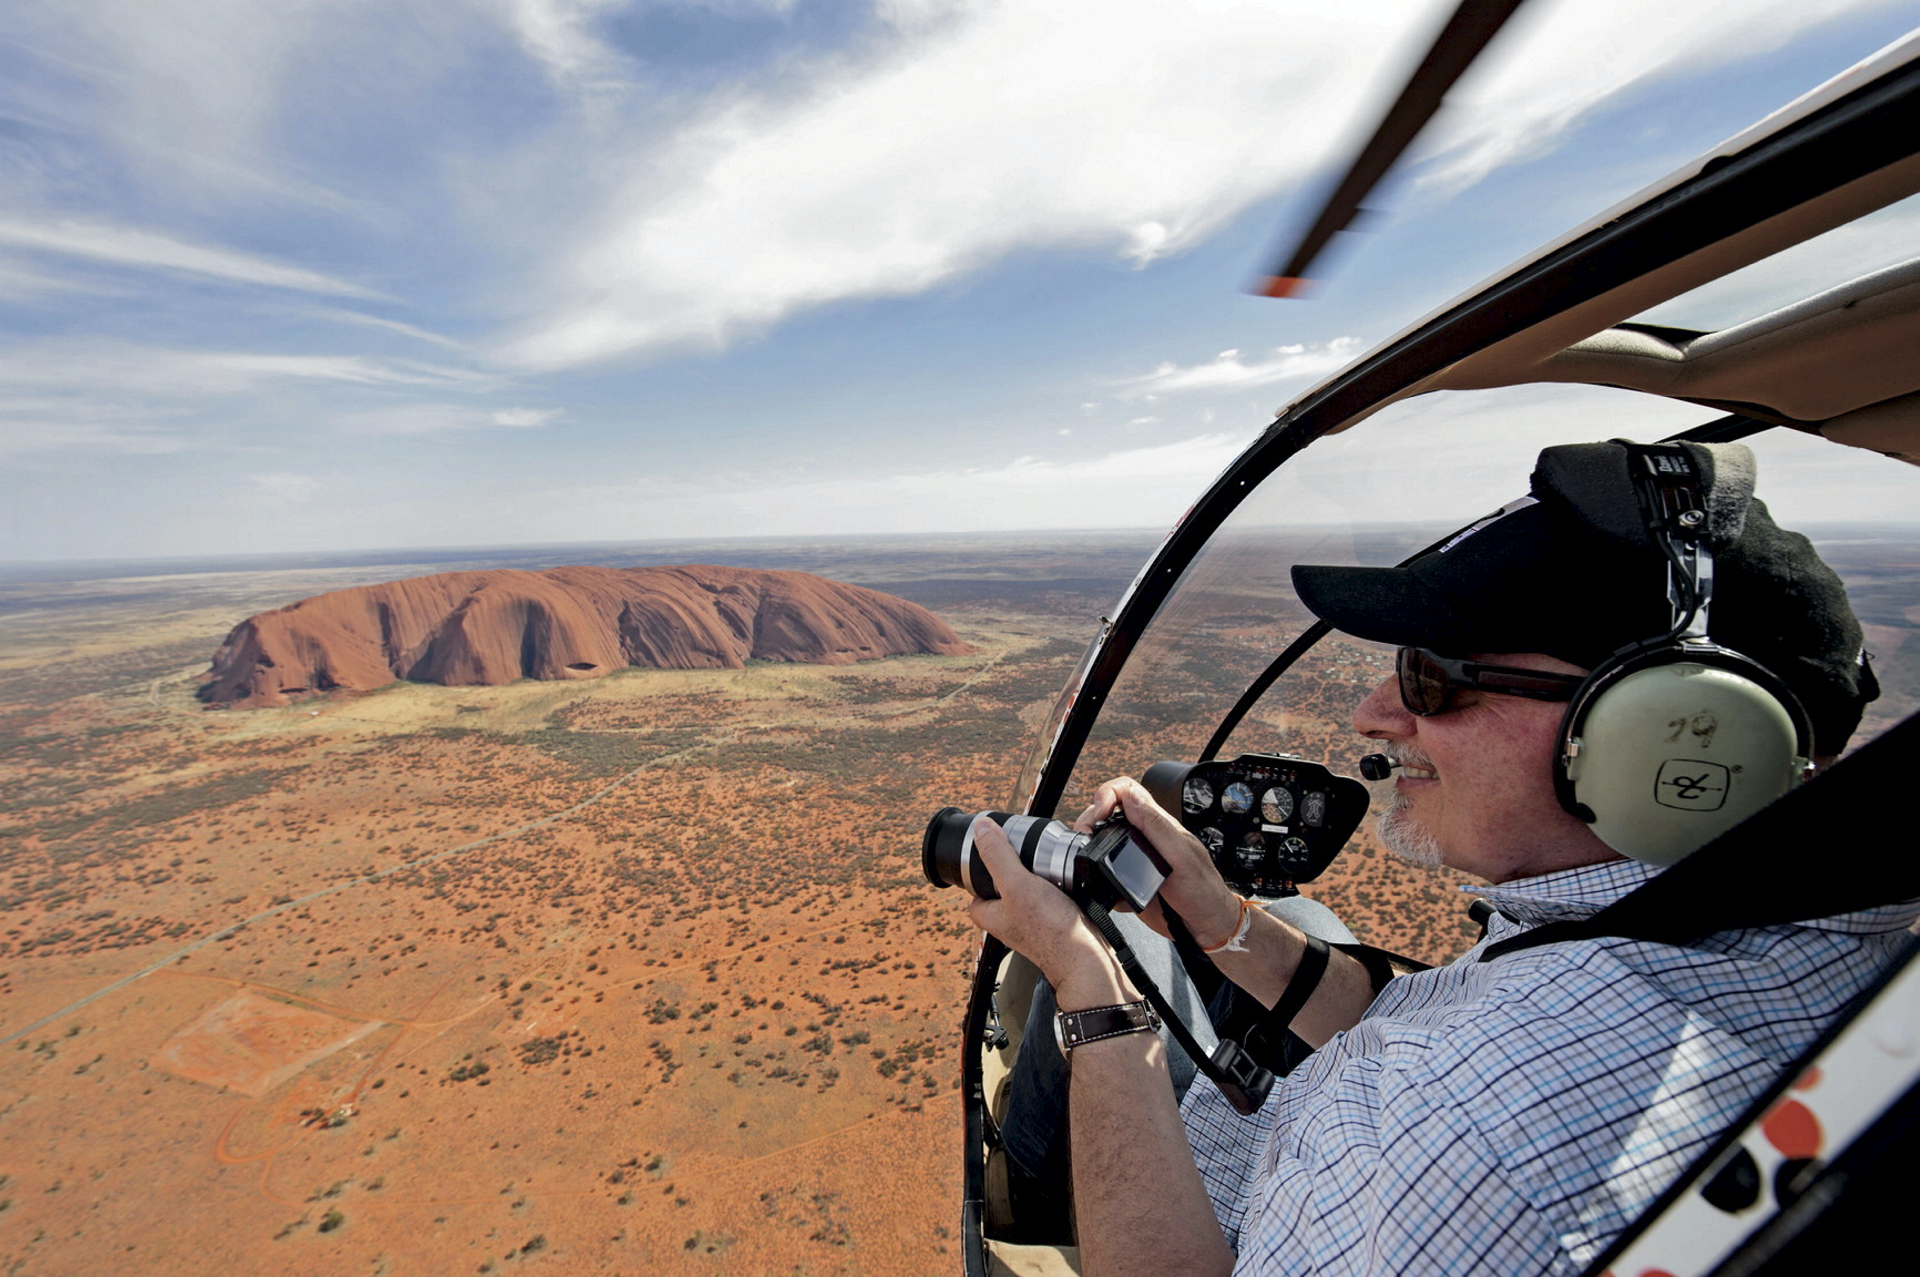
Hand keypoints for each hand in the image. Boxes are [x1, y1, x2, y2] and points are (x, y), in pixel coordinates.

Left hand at [965, 818, 1129, 1010]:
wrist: (1085, 957)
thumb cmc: (1049, 930)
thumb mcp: (1016, 884)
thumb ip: (997, 856)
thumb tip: (981, 829)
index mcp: (989, 915)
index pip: (975, 885)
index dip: (983, 865)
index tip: (996, 849)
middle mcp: (1008, 920)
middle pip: (1004, 882)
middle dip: (1017, 866)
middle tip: (1028, 856)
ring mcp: (1031, 922)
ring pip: (1029, 888)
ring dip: (1040, 875)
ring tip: (1050, 869)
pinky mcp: (1052, 922)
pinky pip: (1050, 896)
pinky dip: (1058, 886)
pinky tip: (1067, 882)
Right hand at [1076, 777, 1241, 948]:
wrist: (1204, 926)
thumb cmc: (1203, 890)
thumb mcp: (1181, 856)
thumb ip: (1156, 826)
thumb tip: (1131, 798)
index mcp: (1158, 823)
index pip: (1127, 790)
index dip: (1108, 793)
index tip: (1101, 812)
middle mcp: (1143, 837)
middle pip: (1107, 813)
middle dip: (1090, 818)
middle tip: (1087, 836)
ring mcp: (1134, 859)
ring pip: (1102, 841)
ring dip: (1089, 846)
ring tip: (1088, 857)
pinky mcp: (1127, 882)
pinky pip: (1103, 874)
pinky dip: (1096, 878)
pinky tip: (1103, 887)